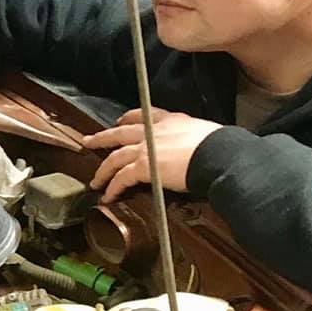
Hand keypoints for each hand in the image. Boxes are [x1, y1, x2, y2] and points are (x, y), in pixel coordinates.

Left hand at [84, 108, 222, 201]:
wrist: (220, 155)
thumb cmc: (222, 148)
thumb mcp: (206, 134)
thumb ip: (193, 140)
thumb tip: (201, 150)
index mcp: (172, 120)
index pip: (145, 114)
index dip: (128, 119)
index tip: (119, 122)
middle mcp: (155, 130)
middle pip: (120, 132)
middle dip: (102, 138)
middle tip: (89, 142)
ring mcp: (146, 148)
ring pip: (115, 157)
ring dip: (102, 170)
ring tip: (95, 181)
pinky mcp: (143, 166)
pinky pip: (121, 178)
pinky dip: (112, 187)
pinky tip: (107, 196)